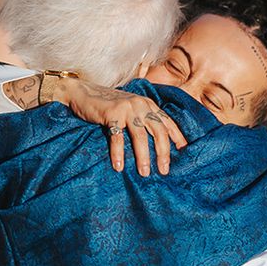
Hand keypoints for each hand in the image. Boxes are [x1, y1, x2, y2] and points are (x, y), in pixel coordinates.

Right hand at [57, 79, 187, 175]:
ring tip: (144, 173)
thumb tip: (155, 145)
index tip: (183, 152)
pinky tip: (118, 166)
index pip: (167, 122)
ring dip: (143, 157)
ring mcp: (126, 108)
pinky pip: (117, 136)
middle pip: (158, 131)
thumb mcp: (130, 109)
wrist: (83, 92)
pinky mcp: (111, 113)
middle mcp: (140, 104)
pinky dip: (118, 153)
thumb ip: (142, 120)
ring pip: (140, 136)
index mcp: (148, 104)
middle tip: (164, 170)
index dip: (177, 137)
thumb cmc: (108, 106)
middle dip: (163, 152)